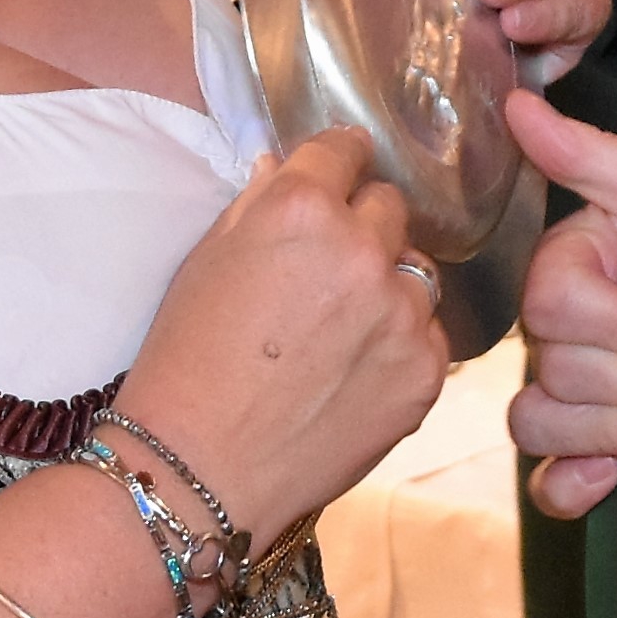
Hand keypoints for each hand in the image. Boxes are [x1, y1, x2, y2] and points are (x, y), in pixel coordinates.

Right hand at [115, 127, 449, 535]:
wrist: (199, 466)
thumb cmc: (186, 361)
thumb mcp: (205, 261)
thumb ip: (257, 204)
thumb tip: (288, 168)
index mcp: (302, 209)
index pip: (345, 151)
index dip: (340, 161)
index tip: (341, 173)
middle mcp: (363, 251)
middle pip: (390, 208)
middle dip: (363, 226)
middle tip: (329, 268)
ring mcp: (403, 314)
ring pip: (418, 272)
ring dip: (389, 287)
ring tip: (342, 330)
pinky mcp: (425, 371)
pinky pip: (430, 334)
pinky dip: (403, 343)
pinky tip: (357, 370)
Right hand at [503, 89, 616, 517]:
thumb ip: (598, 157)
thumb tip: (520, 104)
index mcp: (575, 262)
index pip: (557, 298)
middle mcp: (562, 330)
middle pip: (554, 367)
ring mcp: (571, 393)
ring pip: (541, 422)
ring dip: (610, 432)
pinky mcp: (591, 449)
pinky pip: (550, 481)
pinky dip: (570, 488)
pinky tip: (611, 482)